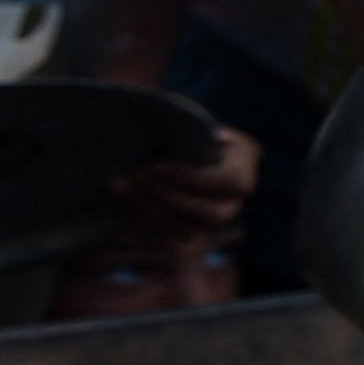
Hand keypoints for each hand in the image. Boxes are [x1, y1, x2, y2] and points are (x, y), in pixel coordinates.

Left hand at [115, 122, 260, 254]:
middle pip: (211, 213)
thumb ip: (191, 130)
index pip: (229, 181)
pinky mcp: (190, 235)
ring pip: (188, 230)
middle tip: (134, 176)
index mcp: (242, 166)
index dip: (191, 178)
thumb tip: (204, 138)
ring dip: (150, 210)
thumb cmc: (181, 131)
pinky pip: (170, 240)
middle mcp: (233, 200)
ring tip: (121, 185)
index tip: (156, 167)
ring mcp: (212, 222)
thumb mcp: (189, 124)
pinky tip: (123, 202)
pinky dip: (143, 223)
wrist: (171, 152)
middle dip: (167, 196)